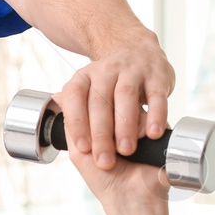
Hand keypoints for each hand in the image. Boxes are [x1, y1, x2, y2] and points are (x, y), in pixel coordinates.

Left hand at [55, 31, 175, 171]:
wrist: (143, 54)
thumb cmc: (113, 90)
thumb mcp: (86, 96)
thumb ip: (72, 107)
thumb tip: (57, 101)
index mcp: (85, 77)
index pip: (75, 96)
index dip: (77, 122)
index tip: (83, 148)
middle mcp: (106, 71)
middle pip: (100, 100)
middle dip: (102, 134)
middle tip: (106, 160)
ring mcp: (132, 72)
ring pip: (126, 96)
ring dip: (125, 125)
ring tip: (126, 149)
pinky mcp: (158, 78)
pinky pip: (156, 97)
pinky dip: (155, 115)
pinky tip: (153, 132)